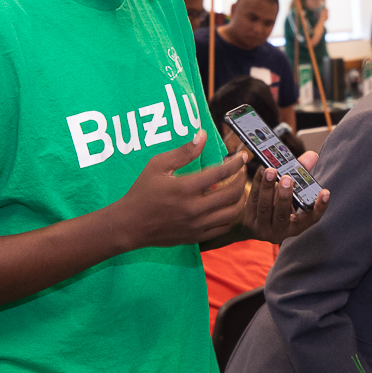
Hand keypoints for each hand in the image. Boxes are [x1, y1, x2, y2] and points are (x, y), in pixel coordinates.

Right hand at [110, 131, 247, 249]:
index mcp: (185, 188)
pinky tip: (226, 206)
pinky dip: (230, 215)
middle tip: (241, 171)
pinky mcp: (196, 237)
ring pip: (233, 212)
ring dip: (240, 198)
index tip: (242, 157)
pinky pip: (223, 227)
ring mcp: (197, 225)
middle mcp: (194, 208)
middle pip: (233, 193)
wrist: (129, 224)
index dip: (236, 163)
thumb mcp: (158, 166)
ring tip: (237, 188)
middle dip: (242, 179)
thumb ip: (183, 152)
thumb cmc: (142, 192)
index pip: (222, 173)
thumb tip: (202, 136)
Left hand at [244, 151, 328, 241]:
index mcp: (296, 227)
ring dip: (267, 188)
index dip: (320, 207)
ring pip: (264, 207)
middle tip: (286, 178)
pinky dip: (257, 184)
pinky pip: (252, 201)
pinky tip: (261, 170)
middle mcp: (280, 231)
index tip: (326, 192)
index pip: (311, 219)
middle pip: (283, 214)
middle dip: (284, 196)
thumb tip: (312, 155)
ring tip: (271, 170)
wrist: (257, 222)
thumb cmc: (279, 205)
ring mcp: (262, 227)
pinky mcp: (248, 220)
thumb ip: (302, 175)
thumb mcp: (293, 194)